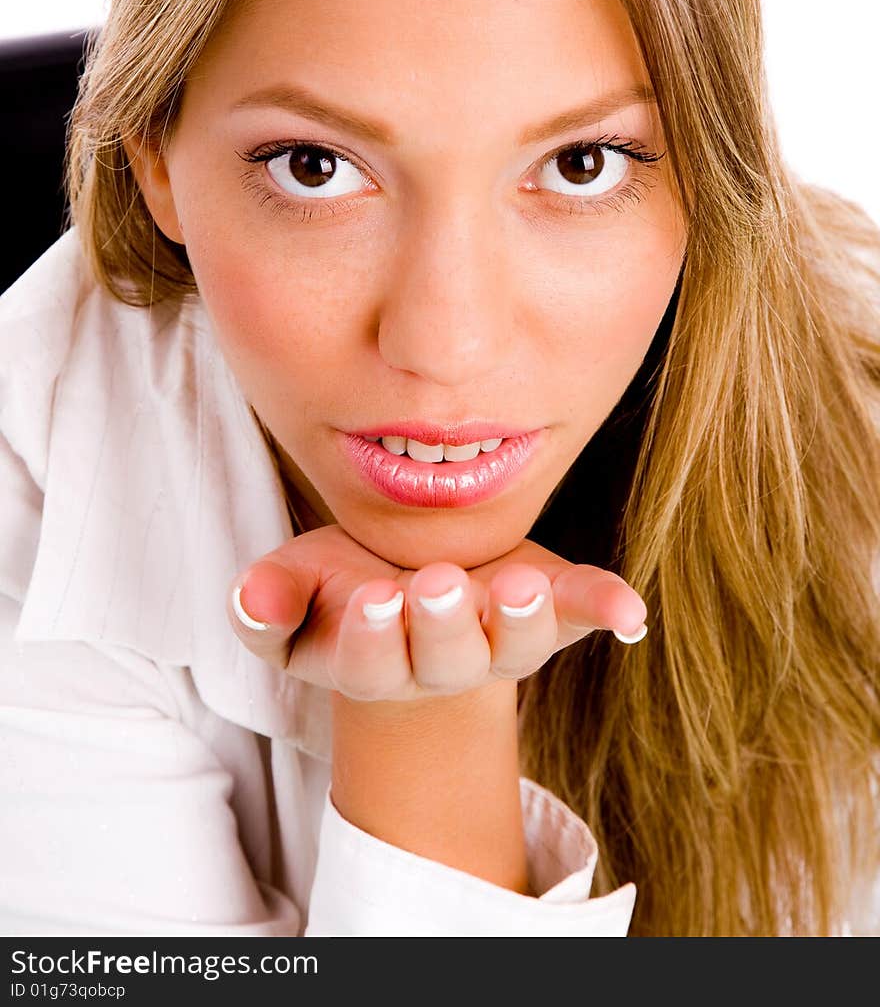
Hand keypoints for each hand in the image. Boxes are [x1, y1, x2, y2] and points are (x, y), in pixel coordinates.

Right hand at [227, 524, 646, 702]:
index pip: (368, 660)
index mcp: (374, 659)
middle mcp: (443, 661)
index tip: (373, 599)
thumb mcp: (297, 585)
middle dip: (443, 626)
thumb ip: (268, 599)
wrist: (413, 594)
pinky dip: (606, 608)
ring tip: (521, 586)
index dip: (371, 636)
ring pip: (514, 645)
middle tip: (438, 586)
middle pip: (445, 659)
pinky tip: (628, 611)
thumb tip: (252, 598)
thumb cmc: (345, 586)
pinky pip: (581, 611)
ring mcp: (500, 639)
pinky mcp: (549, 608)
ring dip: (521, 621)